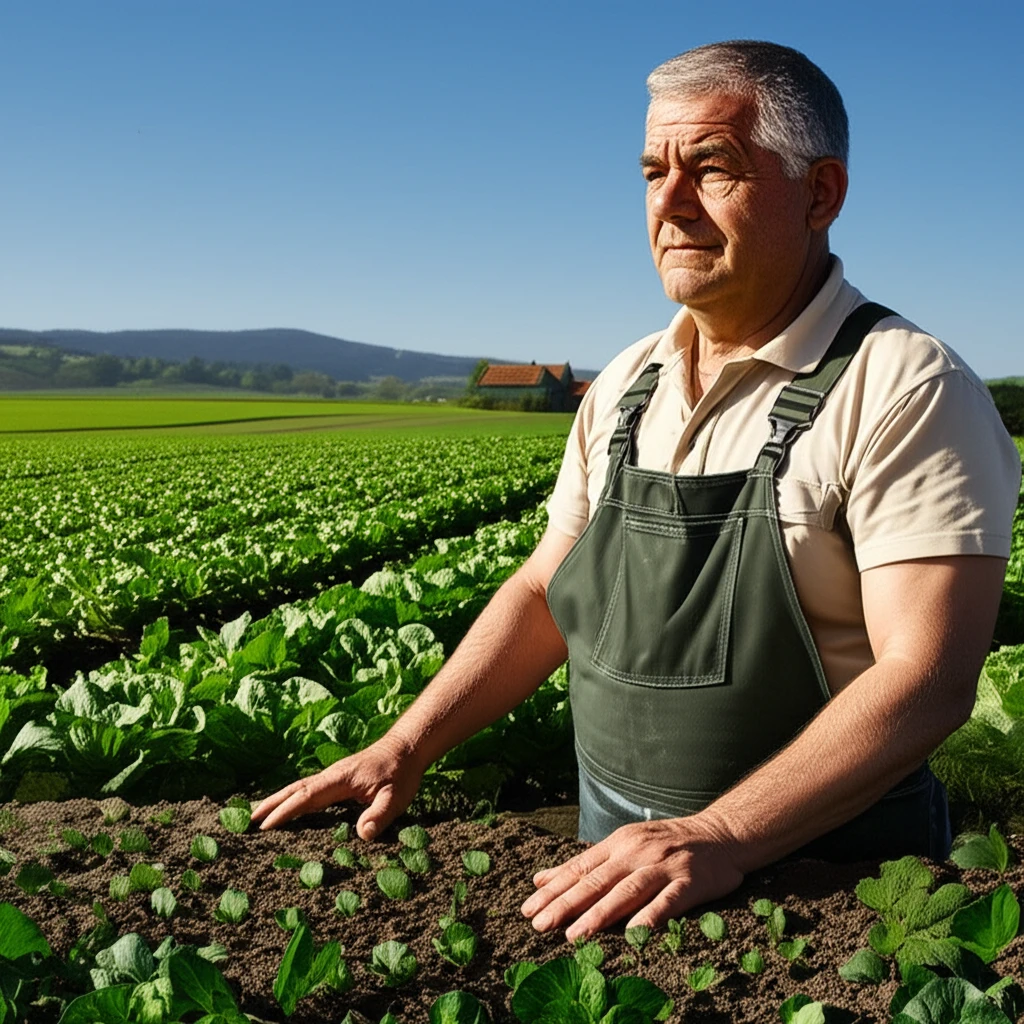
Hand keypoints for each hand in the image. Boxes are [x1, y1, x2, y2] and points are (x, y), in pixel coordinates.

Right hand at [250, 737, 422, 839]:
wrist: (406, 748)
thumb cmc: (401, 772)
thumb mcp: (396, 796)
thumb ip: (379, 814)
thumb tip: (362, 835)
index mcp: (339, 779)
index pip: (306, 796)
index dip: (285, 811)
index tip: (264, 826)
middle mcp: (331, 776)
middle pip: (294, 790)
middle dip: (270, 804)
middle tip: (246, 822)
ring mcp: (333, 777)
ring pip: (300, 789)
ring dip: (278, 801)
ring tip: (257, 818)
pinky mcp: (338, 780)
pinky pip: (310, 791)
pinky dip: (294, 800)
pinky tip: (289, 812)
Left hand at [520, 815, 744, 941]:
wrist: (719, 834)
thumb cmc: (665, 844)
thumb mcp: (623, 845)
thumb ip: (585, 864)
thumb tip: (540, 879)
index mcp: (618, 844)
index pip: (580, 868)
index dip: (554, 889)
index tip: (528, 908)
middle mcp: (636, 853)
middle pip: (596, 881)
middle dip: (566, 904)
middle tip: (539, 924)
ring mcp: (662, 867)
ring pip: (626, 891)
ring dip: (599, 914)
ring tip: (575, 935)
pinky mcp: (688, 882)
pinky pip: (667, 902)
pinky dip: (650, 917)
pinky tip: (634, 933)